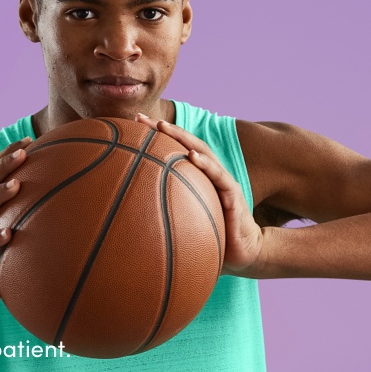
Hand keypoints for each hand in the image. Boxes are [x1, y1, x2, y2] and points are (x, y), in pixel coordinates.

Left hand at [136, 114, 263, 277]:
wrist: (243, 253)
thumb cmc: (212, 236)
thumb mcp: (183, 222)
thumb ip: (163, 215)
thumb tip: (127, 223)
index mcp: (197, 177)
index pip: (174, 149)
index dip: (155, 136)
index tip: (132, 124)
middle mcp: (209, 174)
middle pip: (185, 143)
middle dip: (162, 128)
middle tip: (141, 118)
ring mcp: (222, 182)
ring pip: (201, 152)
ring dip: (182, 137)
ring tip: (163, 127)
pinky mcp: (234, 195)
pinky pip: (219, 176)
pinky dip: (206, 164)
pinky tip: (192, 157)